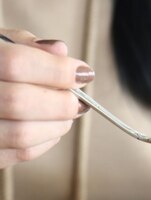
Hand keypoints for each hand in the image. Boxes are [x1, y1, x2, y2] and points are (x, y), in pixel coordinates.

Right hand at [0, 28, 93, 168]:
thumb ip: (26, 45)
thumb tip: (60, 51)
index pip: (17, 64)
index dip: (57, 70)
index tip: (84, 73)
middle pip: (19, 102)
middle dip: (60, 101)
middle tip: (77, 98)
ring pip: (22, 135)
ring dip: (57, 124)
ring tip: (66, 113)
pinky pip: (20, 154)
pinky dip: (46, 141)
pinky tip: (49, 126)